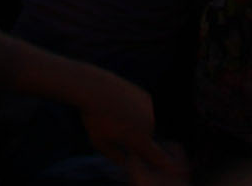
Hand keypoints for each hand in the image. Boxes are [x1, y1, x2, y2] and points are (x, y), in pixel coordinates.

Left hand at [64, 67, 177, 185]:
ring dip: (138, 123)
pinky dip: (137, 110)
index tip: (148, 158)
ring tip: (117, 115)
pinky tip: (121, 104)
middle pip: (148, 138)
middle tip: (118, 130)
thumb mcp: (100, 143)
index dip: (155, 160)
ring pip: (147, 122)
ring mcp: (150, 109)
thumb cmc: (95, 117)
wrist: (95, 88)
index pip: (156, 156)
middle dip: (138, 138)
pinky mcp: (147, 96)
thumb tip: (124, 161)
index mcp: (140, 140)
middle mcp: (150, 125)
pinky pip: (145, 109)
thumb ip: (115, 156)